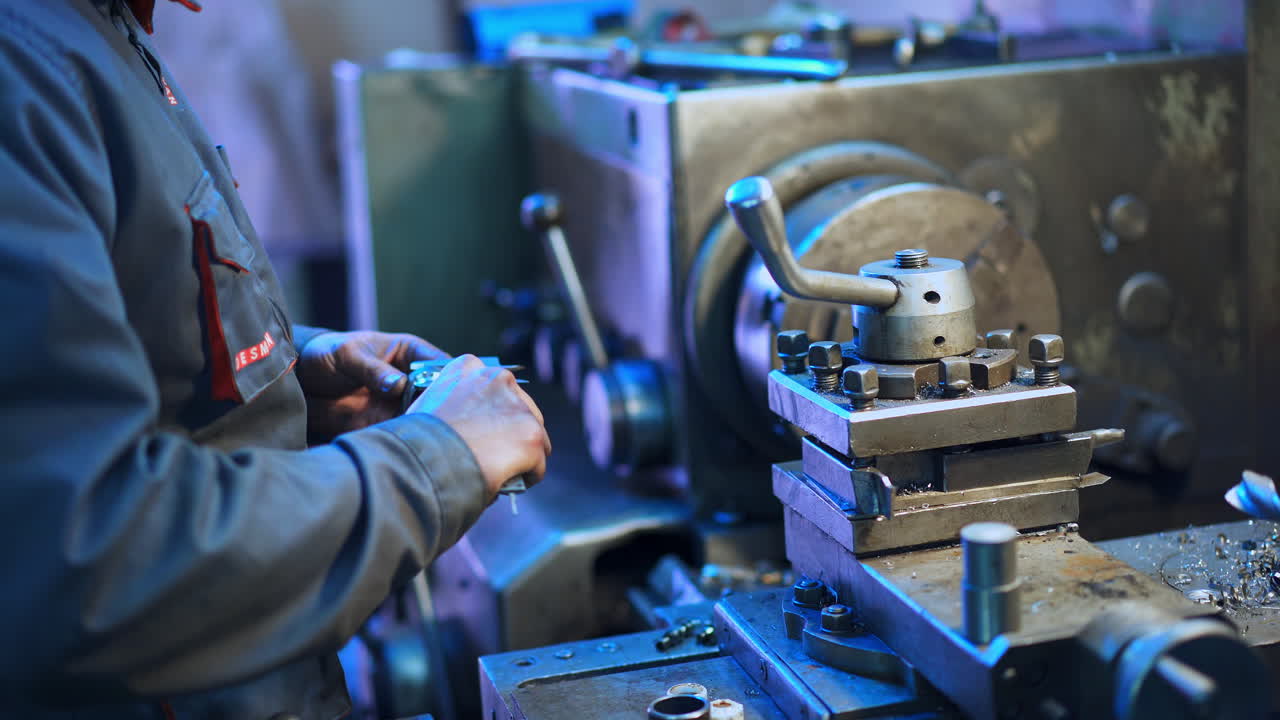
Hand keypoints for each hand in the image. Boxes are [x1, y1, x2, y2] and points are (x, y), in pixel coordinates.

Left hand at [297, 330, 447, 439]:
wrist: (299, 381)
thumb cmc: (326, 354)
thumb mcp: (347, 354)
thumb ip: (372, 369)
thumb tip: (398, 386)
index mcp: (409, 354)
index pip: (441, 364)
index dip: (451, 378)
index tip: (449, 393)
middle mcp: (411, 380)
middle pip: (439, 396)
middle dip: (442, 408)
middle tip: (438, 420)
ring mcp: (400, 405)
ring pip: (424, 418)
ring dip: (424, 427)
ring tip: (422, 436)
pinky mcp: (385, 425)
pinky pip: (402, 435)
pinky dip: (405, 442)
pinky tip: (404, 446)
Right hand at [408, 355, 551, 498]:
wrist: (420, 462)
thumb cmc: (414, 442)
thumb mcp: (427, 407)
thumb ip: (452, 406)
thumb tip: (467, 429)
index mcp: (469, 367)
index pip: (493, 387)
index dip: (489, 413)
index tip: (481, 431)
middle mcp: (497, 378)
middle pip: (519, 408)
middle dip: (511, 432)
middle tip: (496, 455)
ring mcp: (518, 407)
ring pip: (533, 435)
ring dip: (522, 452)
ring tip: (504, 471)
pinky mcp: (531, 437)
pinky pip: (538, 463)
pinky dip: (527, 475)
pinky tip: (509, 483)